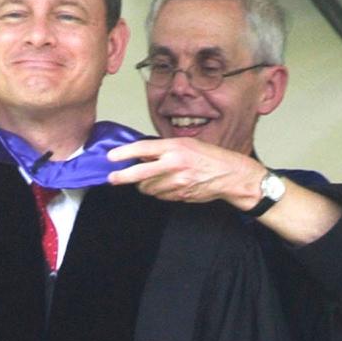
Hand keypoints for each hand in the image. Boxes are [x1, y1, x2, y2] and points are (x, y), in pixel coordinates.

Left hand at [107, 137, 264, 207]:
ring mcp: (177, 183)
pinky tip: (167, 185)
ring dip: (145, 185)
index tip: (111, 157)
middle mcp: (174, 165)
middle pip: (139, 173)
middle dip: (122, 177)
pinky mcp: (179, 195)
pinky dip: (158, 192)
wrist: (230, 175)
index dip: (124, 153)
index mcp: (175, 148)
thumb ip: (163, 149)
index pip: (143, 149)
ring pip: (148, 187)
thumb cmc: (209, 157)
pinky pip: (160, 196)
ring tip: (153, 178)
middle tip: (113, 178)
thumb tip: (141, 154)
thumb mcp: (186, 144)